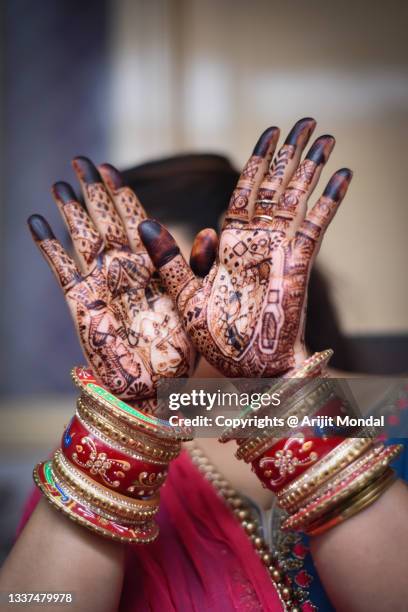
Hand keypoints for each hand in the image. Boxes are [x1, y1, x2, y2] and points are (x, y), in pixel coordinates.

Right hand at [28, 158, 194, 403]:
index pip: (134, 217)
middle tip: (79, 159)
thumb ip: (197, 266)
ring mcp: (100, 283)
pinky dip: (48, 246)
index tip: (110, 168)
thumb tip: (206, 231)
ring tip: (59, 183)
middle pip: (104, 220)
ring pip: (81, 237)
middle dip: (93, 190)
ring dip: (70, 211)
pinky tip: (36, 222)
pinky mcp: (80, 302)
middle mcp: (123, 268)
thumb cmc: (181, 347)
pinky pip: (61, 268)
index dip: (121, 192)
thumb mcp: (197, 301)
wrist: (156, 385)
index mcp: (151, 263)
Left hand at [139, 118, 351, 376]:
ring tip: (325, 135)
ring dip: (311, 166)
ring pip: (297, 198)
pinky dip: (329, 200)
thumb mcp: (183, 297)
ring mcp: (280, 251)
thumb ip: (168, 260)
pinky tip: (342, 174)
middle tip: (305, 119)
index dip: (257, 162)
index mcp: (230, 246)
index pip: (244, 193)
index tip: (269, 134)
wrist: (247, 372)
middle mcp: (258, 242)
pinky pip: (316, 226)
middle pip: (275, 187)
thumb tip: (143, 223)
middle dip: (288, 153)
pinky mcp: (298, 265)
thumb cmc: (214, 341)